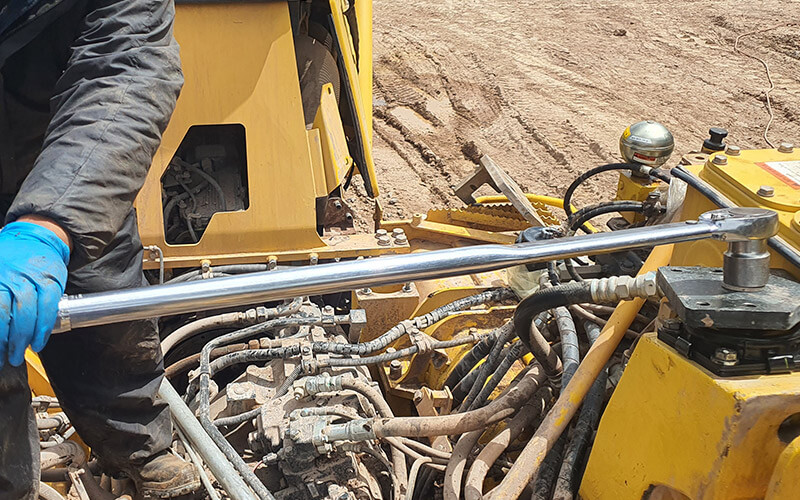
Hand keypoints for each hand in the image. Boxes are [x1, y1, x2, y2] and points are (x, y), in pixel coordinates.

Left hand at [0, 221, 69, 367]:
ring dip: (24, 339)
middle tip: (4, 358)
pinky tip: (38, 342)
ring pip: (29, 313)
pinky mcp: (53, 281)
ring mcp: (34, 278)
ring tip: (19, 354)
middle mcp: (13, 276)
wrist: (37, 237)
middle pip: (8, 312)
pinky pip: (50, 307)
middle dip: (6, 341)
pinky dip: (44, 328)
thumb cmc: (9, 258)